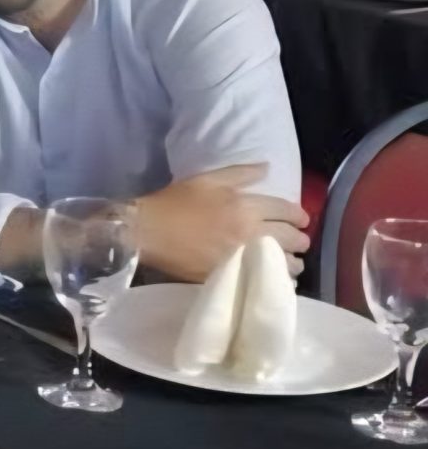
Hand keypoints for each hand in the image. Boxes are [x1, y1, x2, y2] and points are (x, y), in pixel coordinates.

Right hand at [133, 164, 310, 280]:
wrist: (146, 232)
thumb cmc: (174, 203)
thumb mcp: (206, 179)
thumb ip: (240, 172)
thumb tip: (268, 168)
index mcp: (246, 206)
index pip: (287, 210)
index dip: (299, 215)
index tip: (301, 220)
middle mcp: (250, 232)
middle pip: (292, 239)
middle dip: (300, 240)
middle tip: (298, 243)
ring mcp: (242, 257)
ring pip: (284, 264)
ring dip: (292, 263)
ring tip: (289, 264)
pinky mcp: (231, 275)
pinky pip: (263, 280)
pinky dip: (273, 280)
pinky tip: (272, 278)